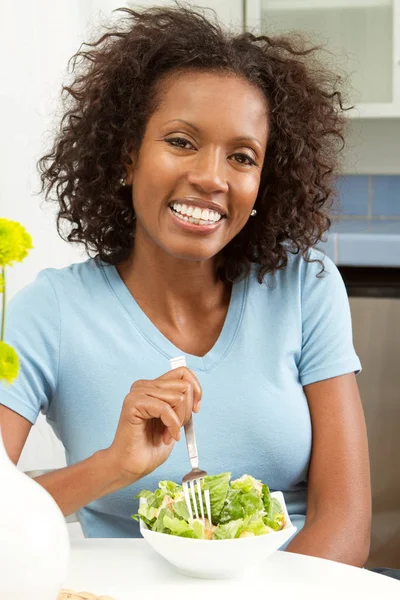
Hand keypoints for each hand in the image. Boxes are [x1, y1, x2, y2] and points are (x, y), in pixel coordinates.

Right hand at [105, 367, 201, 485]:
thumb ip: (182, 402)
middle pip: (184, 385)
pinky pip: (165, 408)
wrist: (130, 466)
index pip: (183, 372)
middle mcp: (144, 385)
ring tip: (168, 435)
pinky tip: (165, 438)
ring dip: (179, 421)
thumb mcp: (174, 420)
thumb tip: (195, 391)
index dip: (196, 390)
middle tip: (177, 429)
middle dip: (187, 411)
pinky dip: (172, 426)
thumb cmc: (151, 446)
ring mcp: (137, 392)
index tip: (195, 410)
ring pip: (178, 397)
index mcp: (154, 387)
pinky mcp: (133, 403)